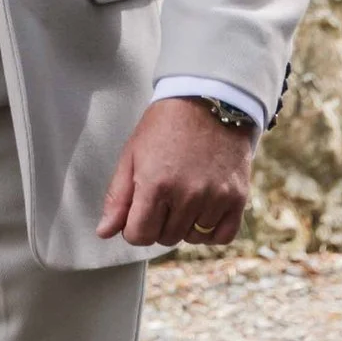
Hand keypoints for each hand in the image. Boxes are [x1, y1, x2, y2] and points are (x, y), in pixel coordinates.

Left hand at [96, 97, 255, 252]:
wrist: (208, 102)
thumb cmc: (164, 127)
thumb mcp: (132, 155)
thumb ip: (117, 197)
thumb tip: (104, 233)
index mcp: (155, 184)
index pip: (139, 236)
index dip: (133, 228)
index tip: (138, 212)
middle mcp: (187, 195)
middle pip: (165, 238)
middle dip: (158, 224)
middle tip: (162, 196)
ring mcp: (215, 197)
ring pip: (192, 237)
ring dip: (184, 225)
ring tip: (183, 196)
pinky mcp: (237, 197)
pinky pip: (222, 236)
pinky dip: (211, 230)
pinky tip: (203, 210)